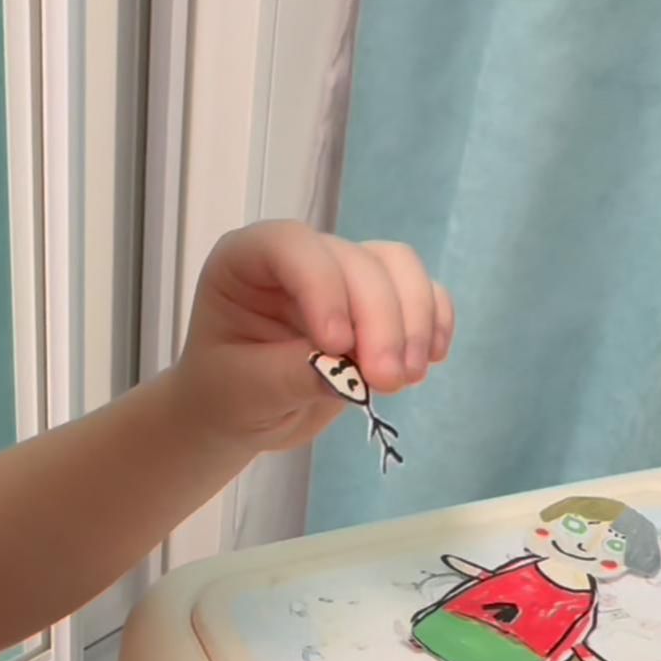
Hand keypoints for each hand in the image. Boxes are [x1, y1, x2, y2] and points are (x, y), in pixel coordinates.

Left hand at [173, 221, 453, 454]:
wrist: (244, 415)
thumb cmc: (227, 395)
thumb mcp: (244, 391)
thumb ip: (290, 376)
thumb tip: (348, 373)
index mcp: (246, 261)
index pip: (292, 245)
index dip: (323, 287)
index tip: (336, 346)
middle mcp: (299, 256)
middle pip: (356, 261)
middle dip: (380, 321)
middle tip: (387, 381)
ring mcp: (343, 275)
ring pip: (397, 266)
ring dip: (414, 321)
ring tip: (406, 378)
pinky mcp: (377, 302)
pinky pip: (420, 291)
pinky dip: (433, 321)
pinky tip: (431, 359)